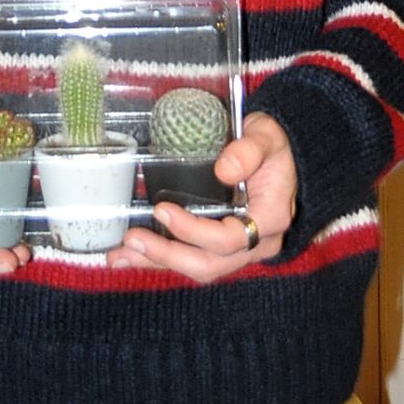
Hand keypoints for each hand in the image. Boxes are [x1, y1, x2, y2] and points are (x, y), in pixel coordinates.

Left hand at [106, 111, 296, 283]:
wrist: (282, 154)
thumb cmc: (273, 144)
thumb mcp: (266, 137)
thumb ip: (249, 150)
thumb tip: (223, 170)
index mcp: (270, 219)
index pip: (230, 239)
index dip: (194, 230)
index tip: (162, 209)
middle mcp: (257, 243)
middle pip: (210, 263)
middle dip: (168, 255)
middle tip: (132, 239)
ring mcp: (240, 250)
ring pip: (199, 266)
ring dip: (159, 262)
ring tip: (120, 255)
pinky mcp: (224, 247)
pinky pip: (193, 257)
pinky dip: (162, 257)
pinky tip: (133, 254)